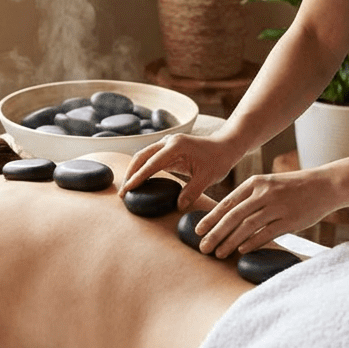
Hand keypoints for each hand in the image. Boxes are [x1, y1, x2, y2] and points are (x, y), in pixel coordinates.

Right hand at [119, 132, 238, 210]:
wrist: (225, 146)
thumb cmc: (219, 160)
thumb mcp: (209, 177)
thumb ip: (193, 191)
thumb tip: (178, 206)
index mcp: (176, 146)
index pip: (151, 163)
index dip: (138, 177)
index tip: (128, 190)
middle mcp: (168, 141)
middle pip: (141, 156)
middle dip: (131, 173)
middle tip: (123, 193)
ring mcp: (167, 143)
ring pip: (143, 156)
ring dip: (134, 171)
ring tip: (127, 190)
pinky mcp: (168, 149)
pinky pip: (150, 158)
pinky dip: (142, 169)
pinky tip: (138, 182)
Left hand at [193, 168, 336, 257]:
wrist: (324, 185)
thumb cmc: (292, 187)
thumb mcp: (269, 184)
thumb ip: (250, 197)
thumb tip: (227, 216)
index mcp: (256, 183)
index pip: (227, 202)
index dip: (211, 218)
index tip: (197, 231)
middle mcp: (264, 193)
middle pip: (233, 216)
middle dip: (215, 233)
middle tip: (202, 247)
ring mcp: (277, 206)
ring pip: (247, 227)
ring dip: (230, 242)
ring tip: (219, 253)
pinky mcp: (290, 220)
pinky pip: (267, 233)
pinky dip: (252, 242)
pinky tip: (241, 251)